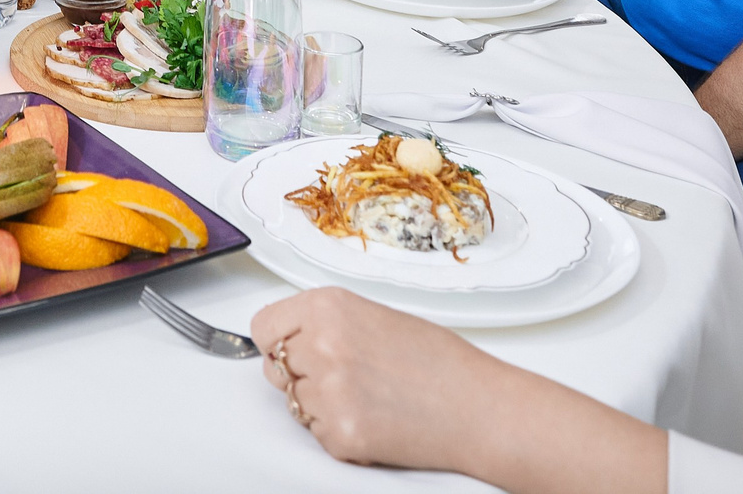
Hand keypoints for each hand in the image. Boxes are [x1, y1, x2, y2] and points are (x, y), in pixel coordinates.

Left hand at [252, 288, 496, 470]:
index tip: (289, 349)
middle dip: (300, 374)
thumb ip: (325, 323)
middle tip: (345, 377)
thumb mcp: (373, 316)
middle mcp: (321, 345)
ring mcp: (328, 392)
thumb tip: (289, 337)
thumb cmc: (438, 362)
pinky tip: (376, 420)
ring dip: (320, 404)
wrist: (478, 407)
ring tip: (368, 397)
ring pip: (294, 403)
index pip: (264, 327)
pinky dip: (339, 432)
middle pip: (275, 368)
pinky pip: (317, 434)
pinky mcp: (339, 434)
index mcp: (328, 307)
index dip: (277, 341)